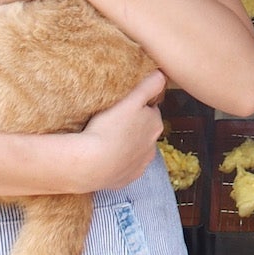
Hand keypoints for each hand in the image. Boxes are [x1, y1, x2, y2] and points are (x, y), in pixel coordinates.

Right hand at [70, 72, 165, 191]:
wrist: (91, 163)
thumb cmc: (109, 127)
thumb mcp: (131, 99)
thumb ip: (149, 85)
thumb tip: (162, 74)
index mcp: (155, 124)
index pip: (149, 110)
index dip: (136, 107)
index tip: (122, 107)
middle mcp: (153, 146)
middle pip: (144, 130)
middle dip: (133, 126)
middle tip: (111, 122)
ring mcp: (140, 165)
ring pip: (135, 149)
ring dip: (125, 144)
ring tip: (106, 139)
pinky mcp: (127, 179)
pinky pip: (124, 167)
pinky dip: (118, 162)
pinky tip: (105, 156)